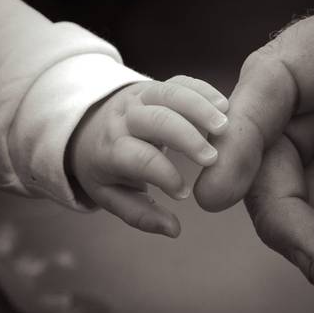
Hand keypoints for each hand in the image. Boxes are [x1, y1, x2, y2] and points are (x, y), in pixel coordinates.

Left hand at [67, 75, 228, 236]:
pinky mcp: (157, 86)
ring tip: (224, 128)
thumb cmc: (107, 167)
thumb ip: (140, 214)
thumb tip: (173, 229)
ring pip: (169, 94)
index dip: (162, 174)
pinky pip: (180, 82)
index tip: (183, 193)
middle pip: (155, 119)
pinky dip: (203, 90)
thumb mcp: (112, 196)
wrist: (89, 126)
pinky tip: (224, 107)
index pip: (137, 157)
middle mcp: (125, 119)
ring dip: (199, 108)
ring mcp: (140, 98)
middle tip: (212, 159)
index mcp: (111, 149)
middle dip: (185, 137)